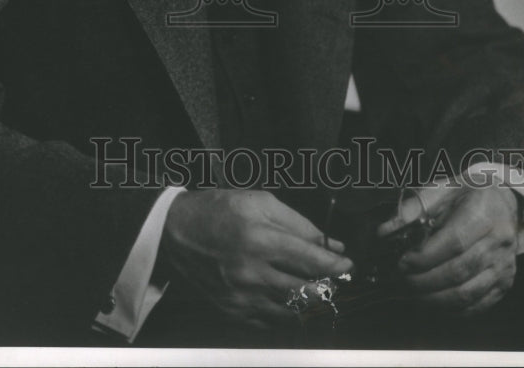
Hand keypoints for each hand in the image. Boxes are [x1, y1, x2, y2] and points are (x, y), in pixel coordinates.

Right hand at [159, 189, 352, 328]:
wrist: (176, 231)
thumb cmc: (219, 209)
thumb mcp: (260, 201)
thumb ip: (298, 223)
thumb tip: (330, 244)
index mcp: (260, 240)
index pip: (311, 260)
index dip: (335, 264)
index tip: (347, 263)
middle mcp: (251, 272)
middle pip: (305, 291)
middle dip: (327, 286)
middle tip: (335, 278)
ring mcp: (241, 296)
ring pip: (291, 311)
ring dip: (309, 302)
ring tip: (316, 289)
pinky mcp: (232, 310)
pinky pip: (269, 322)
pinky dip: (286, 313)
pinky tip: (290, 300)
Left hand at [378, 182, 518, 314]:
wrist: (503, 200)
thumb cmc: (468, 193)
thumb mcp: (442, 188)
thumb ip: (413, 208)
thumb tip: (385, 231)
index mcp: (485, 212)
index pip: (454, 242)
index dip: (425, 257)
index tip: (402, 262)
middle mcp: (500, 241)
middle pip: (459, 271)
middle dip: (425, 281)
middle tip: (401, 280)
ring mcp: (504, 265)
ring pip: (468, 293)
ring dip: (435, 299)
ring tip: (411, 293)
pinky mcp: (505, 283)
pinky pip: (478, 304)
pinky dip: (452, 309)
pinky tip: (433, 300)